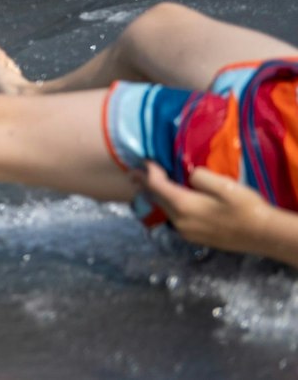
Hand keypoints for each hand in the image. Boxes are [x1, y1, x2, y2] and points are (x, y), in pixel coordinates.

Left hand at [132, 162, 277, 256]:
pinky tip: (170, 202)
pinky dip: (167, 207)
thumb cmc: (245, 208)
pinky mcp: (195, 238)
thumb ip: (199, 176)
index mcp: (183, 206)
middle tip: (133, 174)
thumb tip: (187, 175)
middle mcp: (179, 221)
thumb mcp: (223, 184)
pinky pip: (174, 219)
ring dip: (156, 197)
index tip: (144, 160)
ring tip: (147, 186)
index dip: (149, 172)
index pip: (156, 186)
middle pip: (156, 200)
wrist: (264, 235)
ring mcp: (186, 233)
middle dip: (145, 185)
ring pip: (164, 210)